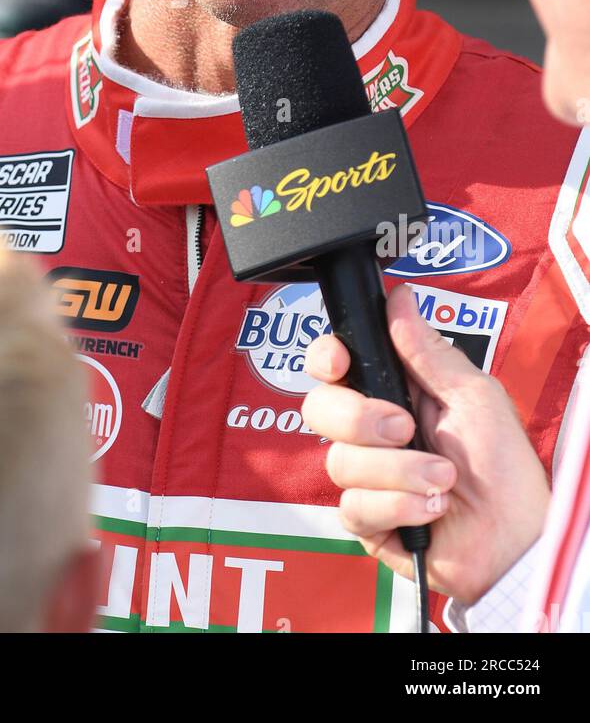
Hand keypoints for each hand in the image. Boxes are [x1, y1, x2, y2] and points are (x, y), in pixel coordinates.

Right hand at [300, 283, 550, 603]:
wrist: (515, 536)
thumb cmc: (502, 464)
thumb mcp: (473, 396)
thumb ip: (427, 352)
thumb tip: (399, 297)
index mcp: (391, 393)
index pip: (331, 365)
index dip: (324, 358)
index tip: (338, 362)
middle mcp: (370, 433)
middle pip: (318, 408)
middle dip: (359, 418)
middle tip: (405, 429)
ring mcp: (365, 478)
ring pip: (340, 461)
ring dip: (399, 471)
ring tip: (443, 480)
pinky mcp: (366, 521)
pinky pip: (354, 507)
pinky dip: (400, 505)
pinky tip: (430, 509)